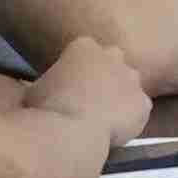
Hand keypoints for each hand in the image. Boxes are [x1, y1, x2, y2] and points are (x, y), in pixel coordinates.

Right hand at [28, 38, 154, 151]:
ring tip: (106, 115)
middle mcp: (112, 55)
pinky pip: (139, 108)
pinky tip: (119, 129)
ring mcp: (131, 78)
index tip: (70, 85)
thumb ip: (45, 83)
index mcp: (83, 46)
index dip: (77, 68)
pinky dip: (131, 117)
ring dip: (121, 94)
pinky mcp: (143, 102)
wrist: (72, 130)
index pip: (83, 50)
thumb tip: (41, 90)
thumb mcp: (34, 89)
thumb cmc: (47, 107)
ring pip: (129, 83)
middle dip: (105, 74)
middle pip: (112, 60)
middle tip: (91, 96)